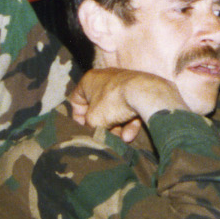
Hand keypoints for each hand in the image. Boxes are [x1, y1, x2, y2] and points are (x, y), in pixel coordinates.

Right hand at [68, 67, 184, 135]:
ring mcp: (123, 84)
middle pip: (98, 108)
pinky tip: (129, 136)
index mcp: (89, 80)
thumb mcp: (93, 119)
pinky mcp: (138, 91)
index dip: (78, 118)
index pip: (76, 101)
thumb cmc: (113, 102)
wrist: (144, 94)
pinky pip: (129, 109)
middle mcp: (105, 79)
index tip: (85, 130)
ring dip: (117, 128)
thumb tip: (93, 131)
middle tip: (105, 137)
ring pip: (115, 111)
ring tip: (120, 139)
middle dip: (102, 126)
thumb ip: (89, 126)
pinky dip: (129, 123)